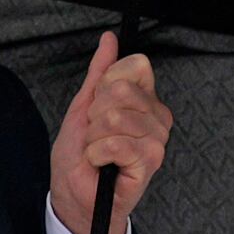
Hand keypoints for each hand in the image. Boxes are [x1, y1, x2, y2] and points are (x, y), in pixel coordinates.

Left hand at [51, 29, 170, 233]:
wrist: (75, 195)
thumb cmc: (80, 156)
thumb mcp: (83, 106)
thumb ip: (100, 72)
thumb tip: (109, 39)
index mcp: (145, 100)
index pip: (135, 66)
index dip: (106, 84)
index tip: (98, 107)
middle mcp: (158, 117)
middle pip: (122, 89)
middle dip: (96, 113)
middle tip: (95, 134)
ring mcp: (157, 139)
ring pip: (116, 116)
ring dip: (95, 136)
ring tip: (98, 151)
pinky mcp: (150, 161)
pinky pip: (115, 142)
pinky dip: (97, 153)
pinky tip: (101, 164)